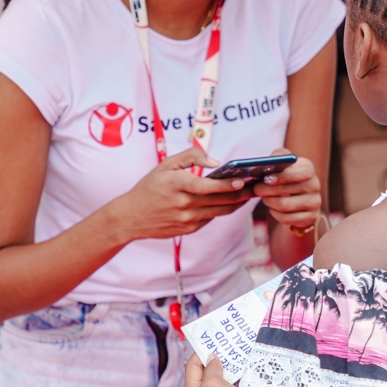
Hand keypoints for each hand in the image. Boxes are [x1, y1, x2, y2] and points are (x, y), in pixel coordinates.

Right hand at [108, 147, 255, 242]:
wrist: (131, 217)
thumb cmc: (149, 187)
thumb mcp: (165, 165)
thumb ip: (191, 156)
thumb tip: (216, 162)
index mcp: (177, 185)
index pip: (207, 187)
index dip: (226, 185)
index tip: (242, 181)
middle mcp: (184, 204)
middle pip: (219, 200)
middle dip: (240, 193)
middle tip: (256, 185)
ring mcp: (187, 219)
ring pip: (220, 211)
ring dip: (236, 203)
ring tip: (249, 193)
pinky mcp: (189, 229)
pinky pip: (211, 218)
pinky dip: (222, 209)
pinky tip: (231, 201)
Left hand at [185, 354, 275, 386]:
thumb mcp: (212, 386)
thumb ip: (210, 370)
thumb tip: (212, 360)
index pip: (191, 370)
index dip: (199, 354)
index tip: (211, 341)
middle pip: (205, 378)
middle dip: (214, 362)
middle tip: (225, 347)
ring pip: (220, 385)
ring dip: (227, 372)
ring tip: (236, 358)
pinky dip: (236, 382)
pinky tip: (244, 375)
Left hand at [252, 149, 321, 232]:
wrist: (298, 196)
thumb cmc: (286, 175)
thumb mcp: (283, 163)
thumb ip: (277, 158)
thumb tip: (266, 164)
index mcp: (308, 169)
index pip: (301, 173)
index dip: (283, 176)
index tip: (266, 179)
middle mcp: (315, 185)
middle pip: (288, 191)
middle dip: (267, 190)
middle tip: (256, 189)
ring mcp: (315, 203)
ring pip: (285, 206)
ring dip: (269, 202)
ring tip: (264, 198)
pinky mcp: (311, 217)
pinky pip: (287, 218)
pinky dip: (275, 214)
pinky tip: (272, 208)